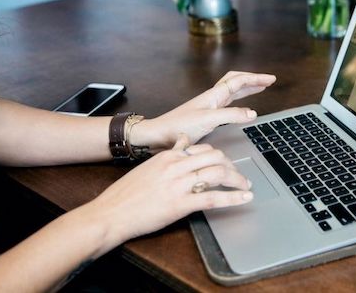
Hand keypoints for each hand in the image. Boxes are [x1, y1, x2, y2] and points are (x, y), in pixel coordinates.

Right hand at [88, 135, 252, 247]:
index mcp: (168, 157)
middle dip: (232, 166)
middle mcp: (176, 167)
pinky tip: (244, 198)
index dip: (220, 157)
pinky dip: (233, 197)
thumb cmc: (125, 194)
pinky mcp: (180, 204)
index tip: (226, 164)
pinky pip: (213, 197)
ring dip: (237, 180)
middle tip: (239, 176)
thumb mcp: (148, 166)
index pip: (204, 149)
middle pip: (216, 158)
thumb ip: (169, 154)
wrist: (110, 213)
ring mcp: (179, 185)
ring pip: (218, 174)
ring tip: (246, 186)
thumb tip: (183, 142)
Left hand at [132, 71, 275, 151]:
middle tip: (267, 81)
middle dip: (252, 80)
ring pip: (232, 92)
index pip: (239, 81)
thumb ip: (231, 115)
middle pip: (236, 82)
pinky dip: (239, 101)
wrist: (159, 136)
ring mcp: (209, 106)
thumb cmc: (179, 127)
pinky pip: (228, 103)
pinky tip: (241, 108)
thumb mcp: (208, 120)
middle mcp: (212, 98)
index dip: (255, 79)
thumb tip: (253, 113)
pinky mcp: (207, 117)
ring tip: (259, 88)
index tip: (270, 80)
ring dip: (247, 88)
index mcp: (213, 95)